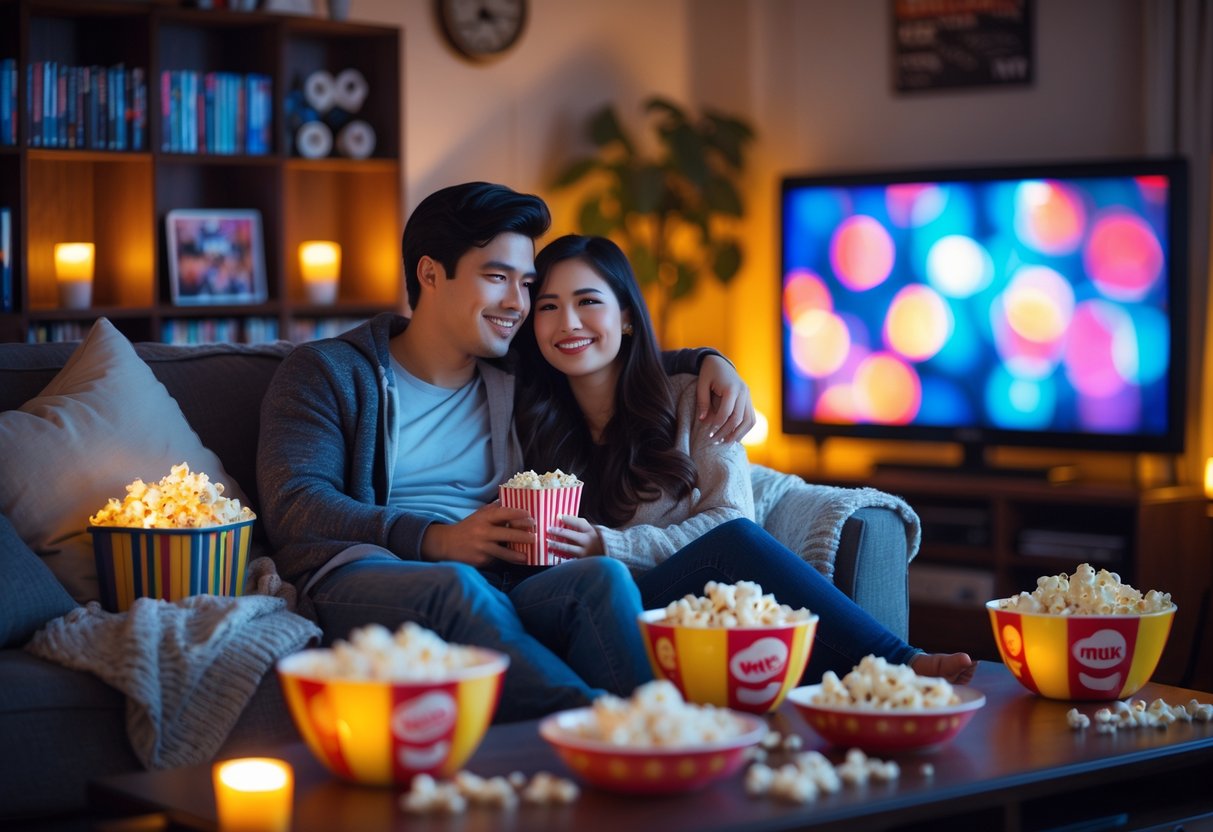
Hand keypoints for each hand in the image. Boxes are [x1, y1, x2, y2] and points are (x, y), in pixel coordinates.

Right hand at [420, 503, 534, 566]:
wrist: (447, 544)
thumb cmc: (468, 527)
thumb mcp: (479, 515)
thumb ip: (494, 509)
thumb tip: (511, 500)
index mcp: (484, 518)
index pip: (503, 513)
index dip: (517, 514)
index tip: (529, 515)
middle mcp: (483, 531)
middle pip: (507, 533)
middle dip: (523, 536)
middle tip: (535, 537)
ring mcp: (481, 547)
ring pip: (503, 551)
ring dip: (516, 554)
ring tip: (527, 556)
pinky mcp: (480, 560)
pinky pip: (495, 559)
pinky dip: (505, 560)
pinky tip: (514, 561)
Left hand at [544, 514, 603, 558]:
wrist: (610, 556)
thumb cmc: (601, 541)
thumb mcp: (596, 531)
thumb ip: (584, 527)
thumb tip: (567, 520)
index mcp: (592, 532)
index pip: (578, 523)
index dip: (568, 518)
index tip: (558, 516)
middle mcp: (588, 541)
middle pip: (570, 535)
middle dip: (558, 531)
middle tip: (548, 529)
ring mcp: (585, 552)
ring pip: (567, 548)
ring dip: (556, 544)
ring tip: (548, 542)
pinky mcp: (583, 561)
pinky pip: (569, 557)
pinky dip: (561, 554)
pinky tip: (554, 552)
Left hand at [696, 354, 756, 443]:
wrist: (720, 362)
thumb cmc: (709, 373)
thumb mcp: (702, 384)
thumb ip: (703, 402)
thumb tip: (703, 421)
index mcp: (732, 388)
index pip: (726, 413)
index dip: (718, 425)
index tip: (709, 434)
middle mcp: (743, 392)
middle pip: (739, 418)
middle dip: (726, 432)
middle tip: (715, 441)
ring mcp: (748, 396)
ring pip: (749, 420)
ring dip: (739, 434)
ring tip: (726, 442)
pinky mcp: (749, 399)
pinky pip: (751, 417)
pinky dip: (745, 428)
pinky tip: (735, 436)